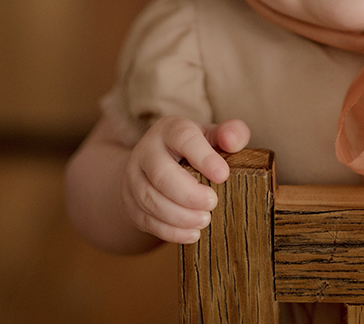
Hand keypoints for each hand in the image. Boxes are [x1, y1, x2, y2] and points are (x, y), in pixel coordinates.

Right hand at [120, 116, 250, 243]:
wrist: (155, 165)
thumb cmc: (194, 150)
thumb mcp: (212, 136)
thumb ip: (231, 133)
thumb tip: (232, 140)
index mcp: (170, 130)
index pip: (183, 138)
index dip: (204, 157)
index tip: (223, 175)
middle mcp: (147, 151)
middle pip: (161, 174)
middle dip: (189, 193)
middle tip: (213, 203)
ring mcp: (133, 178)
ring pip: (150, 200)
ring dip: (180, 215)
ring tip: (205, 220)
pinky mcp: (131, 204)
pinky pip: (146, 220)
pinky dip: (170, 231)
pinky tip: (192, 234)